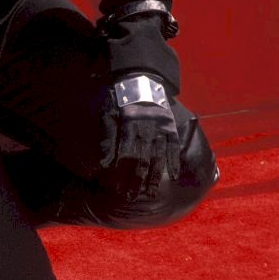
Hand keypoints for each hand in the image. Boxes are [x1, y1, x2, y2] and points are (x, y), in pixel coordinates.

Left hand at [99, 75, 180, 198]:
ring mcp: (160, 129)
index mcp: (128, 126)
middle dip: (135, 181)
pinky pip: (174, 147)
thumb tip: (103, 164)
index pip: (124, 155)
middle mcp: (145, 130)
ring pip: (158, 157)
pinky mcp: (170, 128)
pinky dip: (174, 161)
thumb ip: (107, 139)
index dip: (120, 173)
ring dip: (154, 177)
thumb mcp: (108, 114)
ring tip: (151, 194)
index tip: (117, 189)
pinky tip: (173, 176)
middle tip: (131, 198)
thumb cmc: (120, 100)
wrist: (141, 81)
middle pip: (141, 160)